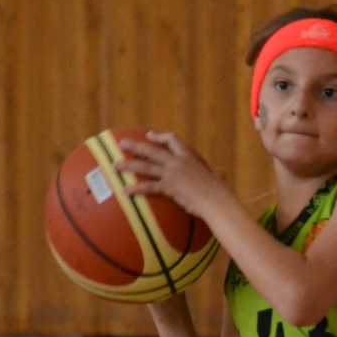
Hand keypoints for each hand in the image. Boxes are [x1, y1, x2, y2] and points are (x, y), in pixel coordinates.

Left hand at [116, 132, 232, 221]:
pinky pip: (149, 187)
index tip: (150, 136)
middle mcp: (178, 163)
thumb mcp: (217, 179)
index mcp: (189, 158)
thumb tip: (221, 173)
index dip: (160, 137)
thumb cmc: (219, 192)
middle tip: (123, 143)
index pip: (173, 141)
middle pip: (153, 150)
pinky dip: (136, 189)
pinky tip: (125, 192)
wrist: (217, 200)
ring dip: (128, 165)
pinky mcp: (169, 187)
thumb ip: (217, 175)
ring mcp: (172, 174)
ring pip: (145, 166)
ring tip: (115, 166)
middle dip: (136, 146)